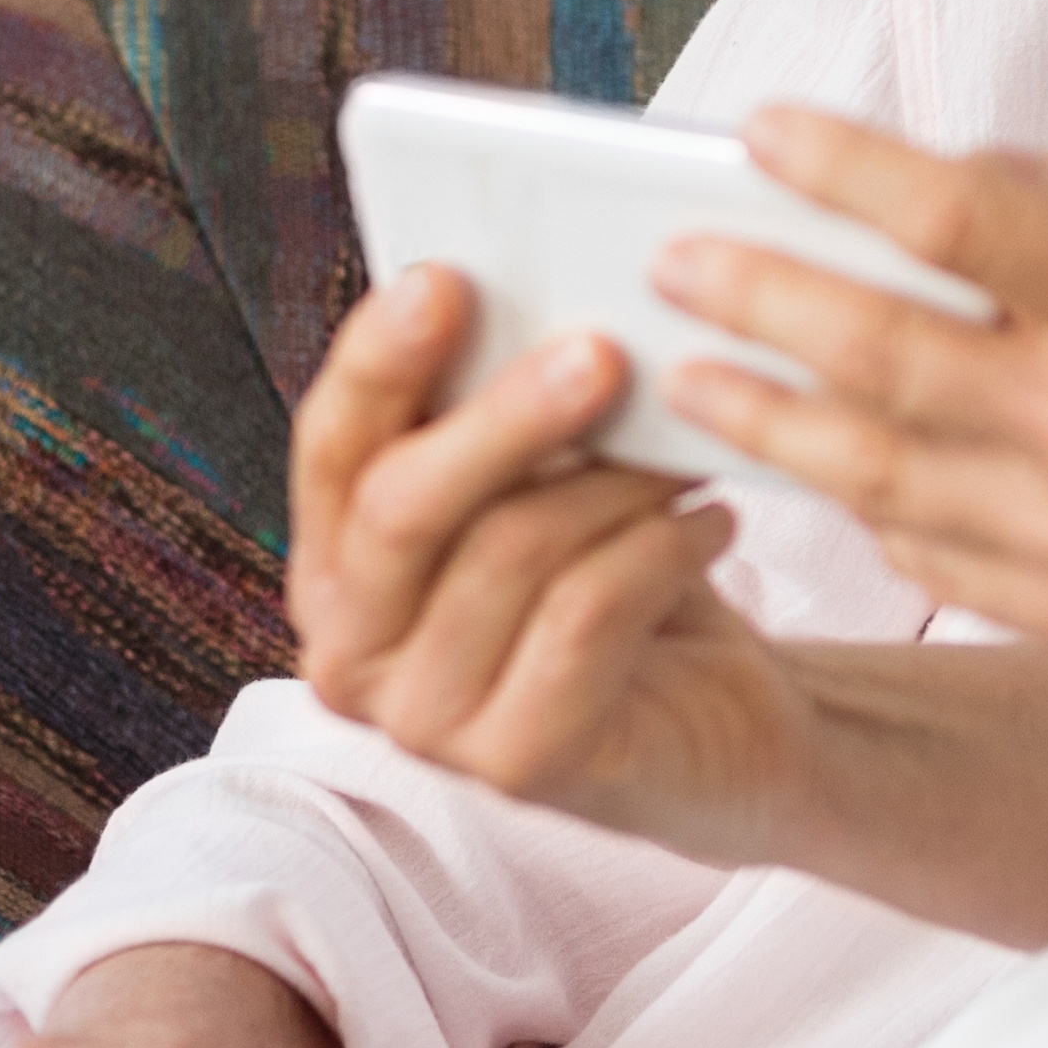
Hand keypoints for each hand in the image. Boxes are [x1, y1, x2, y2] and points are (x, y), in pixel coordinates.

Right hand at [285, 263, 822, 852]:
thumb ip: (502, 419)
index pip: (329, 448)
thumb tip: (528, 297)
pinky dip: (657, 551)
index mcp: (334, 568)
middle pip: (404, 506)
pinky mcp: (517, 767)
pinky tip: (712, 521)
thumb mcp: (546, 492)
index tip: (444, 279)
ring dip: (614, 481)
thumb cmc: (616, 587)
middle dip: (504, 417)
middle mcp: (352, 655)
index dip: (378, 360)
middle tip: (602, 353)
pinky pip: (584, 620)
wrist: (718, 732)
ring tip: (688, 448)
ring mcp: (425, 725)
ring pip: (509, 554)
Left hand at [653, 110, 1047, 670]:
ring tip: (688, 371)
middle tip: (674, 259)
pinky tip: (800, 457)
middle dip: (756, 293)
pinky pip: (920, 550)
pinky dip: (850, 499)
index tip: (762, 134)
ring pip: (869, 467)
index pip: (955, 216)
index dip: (843, 170)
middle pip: (877, 347)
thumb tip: (974, 169)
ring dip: (761, 413)